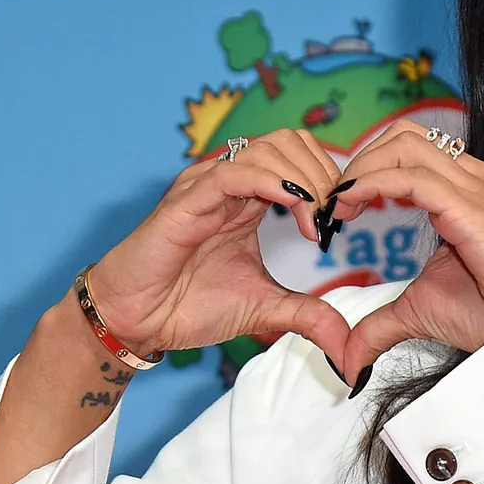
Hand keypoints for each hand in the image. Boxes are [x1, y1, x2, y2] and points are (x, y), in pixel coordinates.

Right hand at [85, 129, 352, 366]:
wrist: (136, 322)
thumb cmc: (189, 305)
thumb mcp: (264, 307)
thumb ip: (307, 314)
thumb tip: (346, 342)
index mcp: (250, 196)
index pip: (301, 156)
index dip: (330, 178)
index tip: (347, 217)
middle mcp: (231, 181)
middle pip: (290, 141)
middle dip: (323, 173)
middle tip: (336, 216)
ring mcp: (207, 184)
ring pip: (268, 149)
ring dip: (304, 178)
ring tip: (316, 220)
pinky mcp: (187, 198)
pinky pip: (234, 172)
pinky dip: (273, 182)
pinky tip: (295, 208)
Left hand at [326, 120, 483, 383]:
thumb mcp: (422, 311)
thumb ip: (382, 323)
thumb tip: (348, 358)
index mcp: (466, 190)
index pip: (410, 150)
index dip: (369, 166)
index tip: (341, 205)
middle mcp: (473, 178)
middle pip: (405, 135)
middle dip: (362, 159)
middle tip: (337, 201)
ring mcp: (476, 187)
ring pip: (406, 145)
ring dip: (363, 167)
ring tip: (342, 203)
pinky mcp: (473, 206)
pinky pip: (413, 178)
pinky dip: (373, 183)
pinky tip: (354, 206)